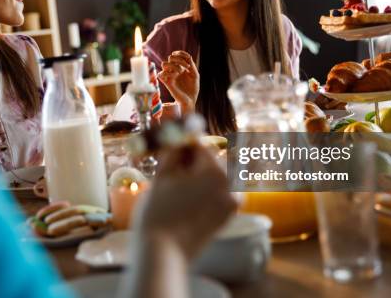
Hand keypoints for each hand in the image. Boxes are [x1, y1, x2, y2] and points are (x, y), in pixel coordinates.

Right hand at [133, 145, 235, 260]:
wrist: (163, 254)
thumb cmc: (158, 212)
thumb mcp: (162, 176)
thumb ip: (173, 152)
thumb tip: (178, 137)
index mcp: (216, 171)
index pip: (200, 146)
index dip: (183, 144)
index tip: (170, 145)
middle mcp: (231, 185)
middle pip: (210, 161)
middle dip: (193, 160)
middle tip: (171, 164)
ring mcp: (231, 202)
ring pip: (215, 177)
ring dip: (199, 174)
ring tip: (176, 183)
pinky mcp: (227, 217)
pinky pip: (218, 193)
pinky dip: (206, 190)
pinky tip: (186, 197)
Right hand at [157, 51, 198, 114]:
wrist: (190, 100)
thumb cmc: (193, 88)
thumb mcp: (195, 74)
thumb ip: (191, 64)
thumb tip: (187, 56)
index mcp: (180, 67)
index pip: (176, 54)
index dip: (181, 53)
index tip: (188, 58)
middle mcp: (173, 70)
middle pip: (170, 57)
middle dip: (179, 60)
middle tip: (187, 67)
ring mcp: (169, 76)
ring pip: (164, 64)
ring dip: (174, 66)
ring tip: (180, 72)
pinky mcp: (166, 82)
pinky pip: (160, 74)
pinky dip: (167, 73)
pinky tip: (174, 77)